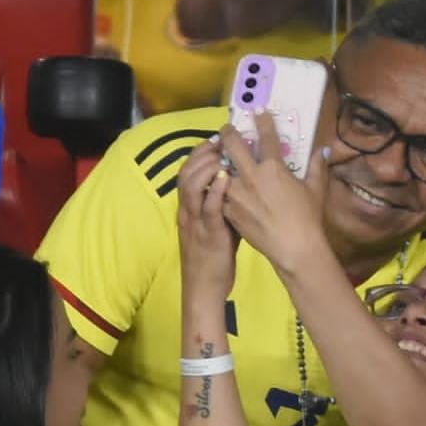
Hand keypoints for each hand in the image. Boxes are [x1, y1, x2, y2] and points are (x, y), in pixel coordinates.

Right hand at [177, 138, 239, 296]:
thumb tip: (240, 184)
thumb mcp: (217, 224)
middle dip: (201, 153)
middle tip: (219, 140)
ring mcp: (196, 223)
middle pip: (186, 173)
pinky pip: (209, 209)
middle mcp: (188, 211)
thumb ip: (224, 204)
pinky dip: (216, 192)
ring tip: (222, 155)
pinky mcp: (208, 235)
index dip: (199, 153)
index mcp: (189, 208)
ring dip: (206, 168)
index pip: (187, 172)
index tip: (215, 139)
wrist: (205, 287)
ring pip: (191, 187)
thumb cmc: (214, 256)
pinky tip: (226, 179)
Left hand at [216, 111, 330, 271]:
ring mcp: (236, 193)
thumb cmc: (308, 218)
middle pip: (232, 144)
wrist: (293, 247)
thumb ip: (317, 166)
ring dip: (220, 161)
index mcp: (273, 167)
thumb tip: (322, 150)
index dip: (262, 120)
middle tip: (227, 130)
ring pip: (219, 167)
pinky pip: (219, 192)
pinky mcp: (228, 210)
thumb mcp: (316, 189)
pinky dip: (219, 187)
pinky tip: (220, 186)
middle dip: (227, 133)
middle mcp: (251, 176)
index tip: (258, 111)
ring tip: (221, 160)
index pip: (266, 135)